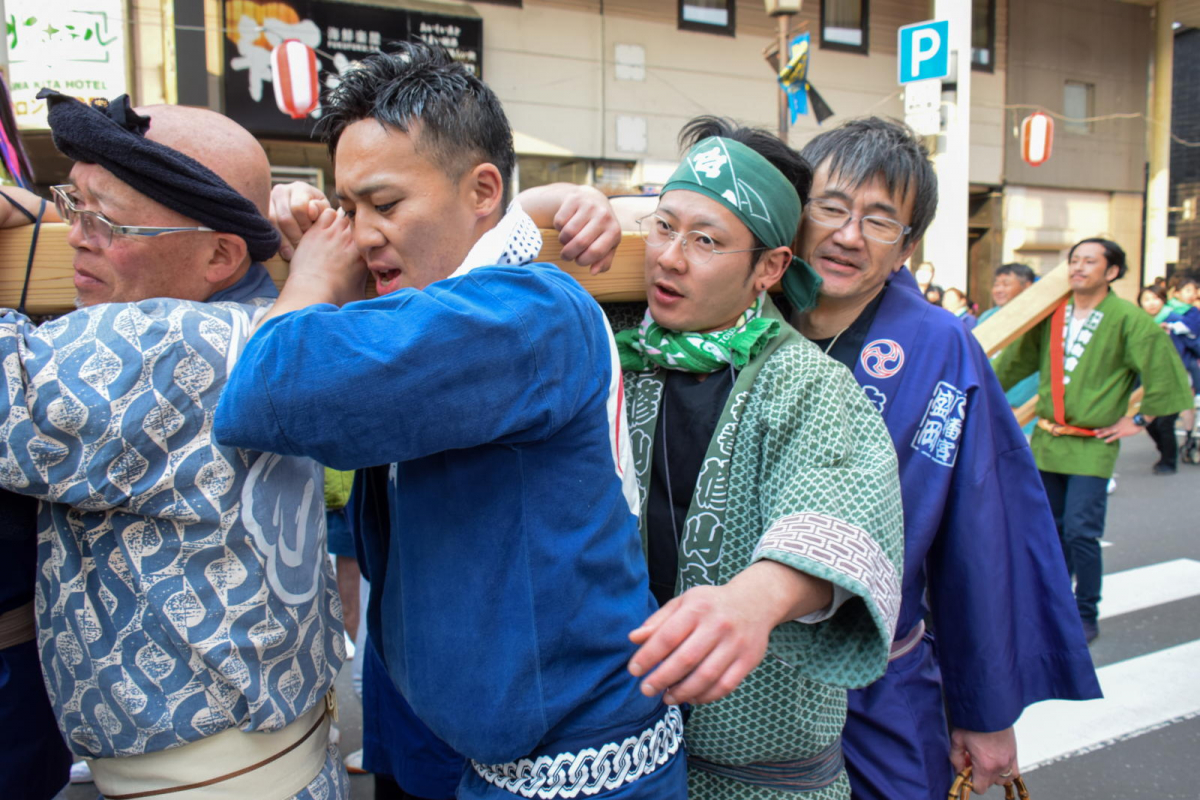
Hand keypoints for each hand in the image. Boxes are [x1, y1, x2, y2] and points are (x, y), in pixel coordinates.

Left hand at [261, 208, 365, 326]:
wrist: (312, 290)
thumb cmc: (334, 295)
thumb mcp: (360, 292)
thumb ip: (370, 285)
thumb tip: (381, 292)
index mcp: (365, 253)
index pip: (374, 233)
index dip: (368, 233)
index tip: (363, 239)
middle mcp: (352, 240)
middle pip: (360, 220)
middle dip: (356, 224)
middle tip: (348, 233)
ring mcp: (335, 233)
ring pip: (344, 213)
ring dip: (341, 220)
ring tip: (336, 230)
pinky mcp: (318, 230)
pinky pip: (327, 212)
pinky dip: (326, 217)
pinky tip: (323, 227)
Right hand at [270, 181, 332, 259]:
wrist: (307, 216)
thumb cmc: (318, 214)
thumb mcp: (324, 212)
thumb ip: (321, 210)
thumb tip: (311, 211)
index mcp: (300, 188)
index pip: (298, 208)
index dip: (305, 223)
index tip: (312, 233)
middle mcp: (281, 191)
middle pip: (285, 217)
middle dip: (296, 235)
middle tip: (304, 247)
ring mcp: (268, 201)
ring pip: (273, 223)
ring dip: (285, 240)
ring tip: (294, 253)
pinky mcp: (261, 212)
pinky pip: (265, 227)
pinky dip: (276, 241)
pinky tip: (285, 252)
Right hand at [516, 183, 620, 274]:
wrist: (593, 198)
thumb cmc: (600, 228)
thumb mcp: (607, 244)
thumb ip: (603, 261)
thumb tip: (593, 271)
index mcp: (614, 231)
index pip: (596, 252)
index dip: (583, 261)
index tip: (578, 261)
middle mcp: (604, 216)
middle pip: (580, 243)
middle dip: (569, 254)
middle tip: (566, 255)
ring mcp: (589, 206)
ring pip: (567, 233)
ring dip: (563, 242)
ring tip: (566, 241)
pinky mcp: (574, 199)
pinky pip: (559, 221)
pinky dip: (558, 228)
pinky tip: (565, 226)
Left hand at [627, 560, 831, 705]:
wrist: (755, 602)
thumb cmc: (710, 605)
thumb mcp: (683, 603)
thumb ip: (658, 621)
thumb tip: (633, 639)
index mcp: (697, 608)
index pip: (668, 636)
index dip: (648, 656)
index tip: (634, 670)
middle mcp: (718, 625)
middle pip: (685, 660)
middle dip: (662, 678)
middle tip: (646, 690)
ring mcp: (735, 644)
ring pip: (706, 677)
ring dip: (682, 692)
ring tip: (667, 697)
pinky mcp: (749, 660)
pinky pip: (725, 686)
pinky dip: (705, 696)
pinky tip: (691, 697)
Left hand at [950, 727, 1017, 793]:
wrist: (989, 706)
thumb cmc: (974, 721)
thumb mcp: (958, 739)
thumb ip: (956, 758)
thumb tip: (959, 770)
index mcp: (985, 765)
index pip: (979, 788)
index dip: (970, 782)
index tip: (965, 772)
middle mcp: (1000, 766)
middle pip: (989, 784)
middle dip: (979, 776)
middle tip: (971, 761)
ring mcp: (1010, 760)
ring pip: (1002, 779)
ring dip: (993, 775)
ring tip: (984, 761)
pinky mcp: (1015, 753)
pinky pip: (1014, 772)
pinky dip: (1006, 771)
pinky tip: (996, 761)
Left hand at [1094, 415, 1147, 442]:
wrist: (1140, 421)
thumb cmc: (1133, 420)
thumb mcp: (1124, 420)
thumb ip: (1119, 421)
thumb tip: (1116, 420)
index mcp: (1116, 422)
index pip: (1107, 424)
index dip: (1101, 426)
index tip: (1094, 427)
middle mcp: (1116, 425)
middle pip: (1106, 427)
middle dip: (1099, 429)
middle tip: (1091, 431)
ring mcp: (1119, 429)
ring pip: (1109, 431)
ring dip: (1103, 433)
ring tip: (1096, 436)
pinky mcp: (1123, 433)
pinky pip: (1116, 436)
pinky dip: (1110, 438)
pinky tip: (1106, 441)